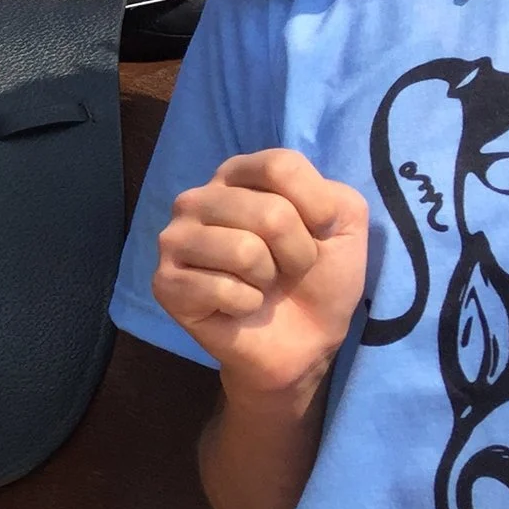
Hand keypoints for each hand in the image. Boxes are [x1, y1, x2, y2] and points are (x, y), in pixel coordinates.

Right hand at [153, 149, 368, 400]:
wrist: (303, 342)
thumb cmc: (319, 277)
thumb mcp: (344, 223)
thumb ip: (332, 195)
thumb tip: (290, 211)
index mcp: (236, 174)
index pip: (279, 166)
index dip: (317, 208)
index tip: (319, 233)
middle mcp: (197, 199)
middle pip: (269, 211)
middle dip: (296, 252)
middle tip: (286, 270)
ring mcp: (174, 240)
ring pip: (244, 250)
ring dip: (267, 279)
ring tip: (261, 285)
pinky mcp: (165, 283)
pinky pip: (221, 288)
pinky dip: (245, 304)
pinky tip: (238, 307)